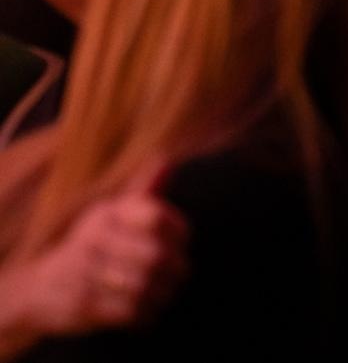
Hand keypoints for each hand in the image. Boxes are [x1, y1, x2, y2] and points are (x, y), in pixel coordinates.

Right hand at [21, 167, 189, 337]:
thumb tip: (167, 159)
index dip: (179, 230)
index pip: (156, 218)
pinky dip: (147, 313)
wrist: (40, 287)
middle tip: (181, 272)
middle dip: (176, 268)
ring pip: (145, 287)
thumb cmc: (92, 245)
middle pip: (155, 256)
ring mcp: (85, 274)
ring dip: (164, 293)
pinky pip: (129, 312)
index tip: (182, 239)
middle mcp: (93, 241)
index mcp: (106, 215)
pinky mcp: (82, 305)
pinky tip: (150, 309)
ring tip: (168, 291)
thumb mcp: (112, 214)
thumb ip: (143, 190)